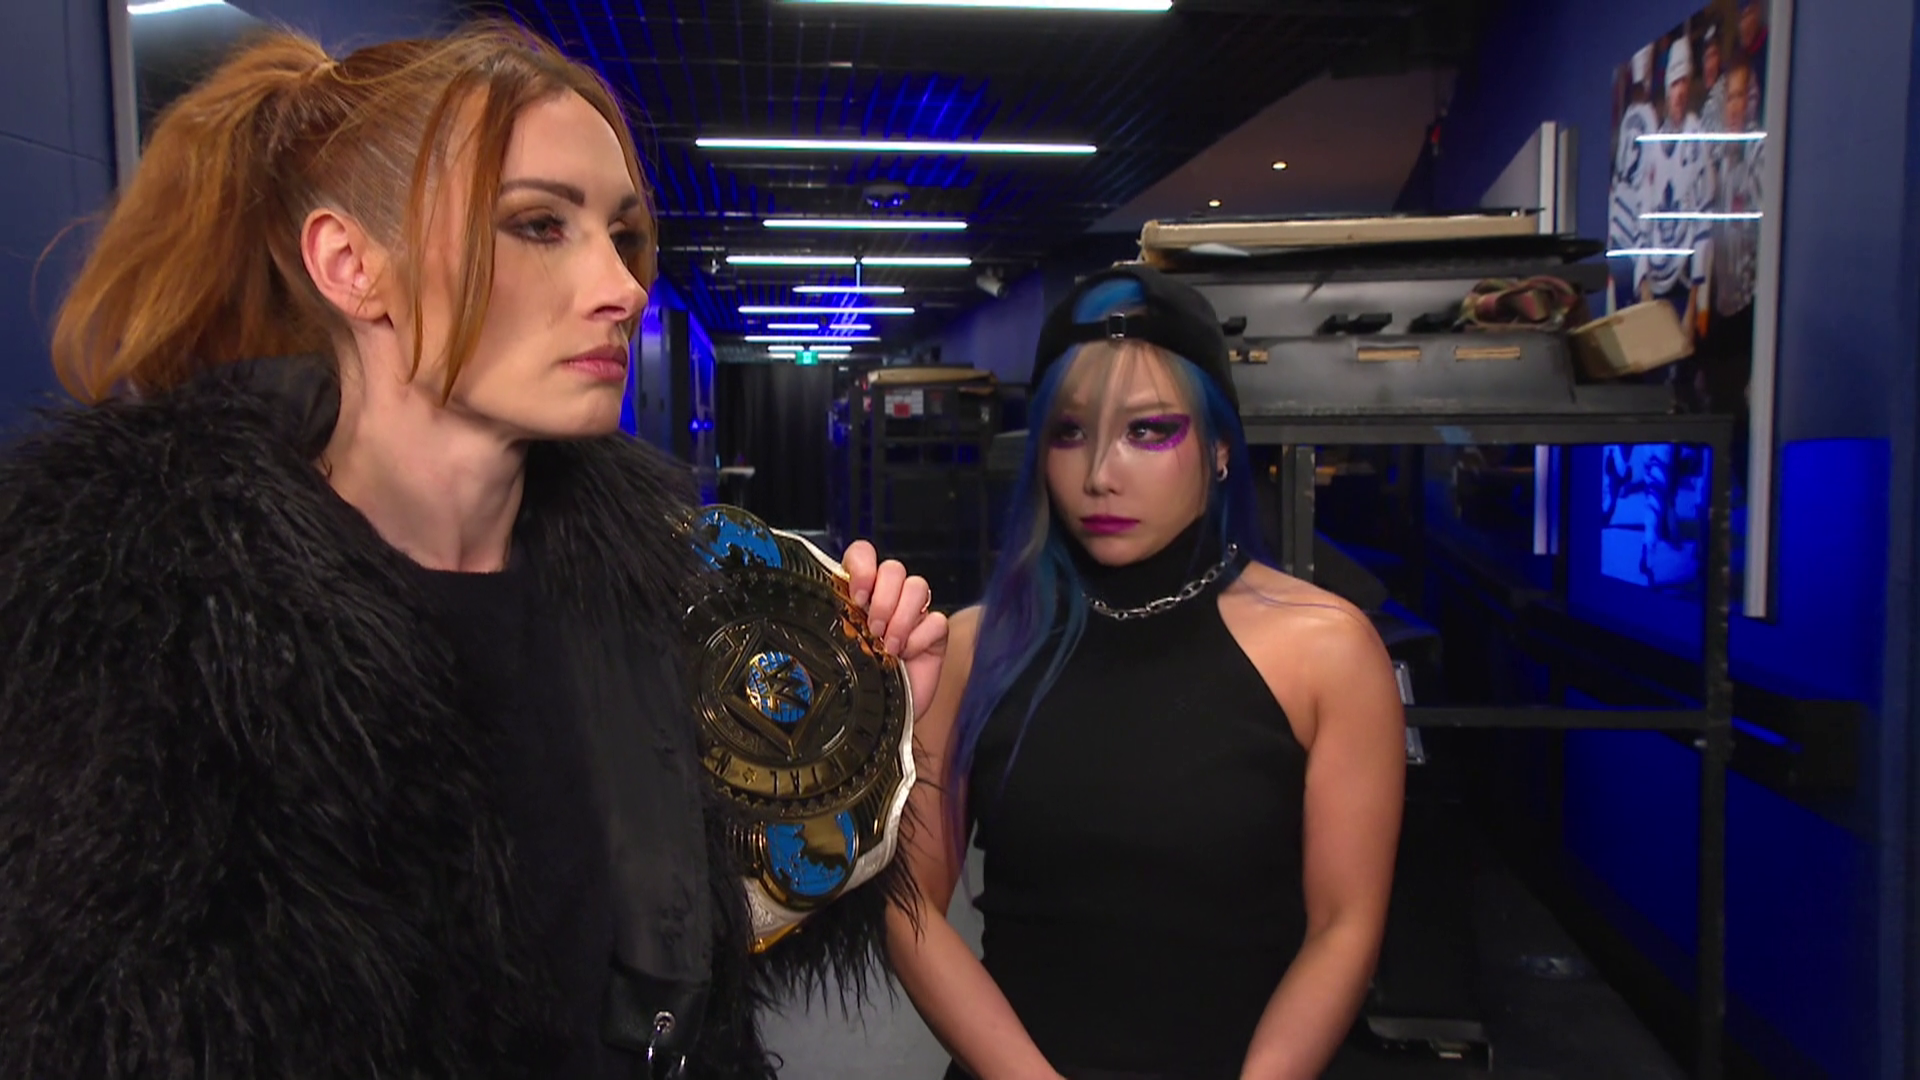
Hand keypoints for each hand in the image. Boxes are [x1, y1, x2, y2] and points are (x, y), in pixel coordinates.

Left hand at [841, 540, 947, 722]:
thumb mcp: (834, 649)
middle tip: (872, 628)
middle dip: (883, 598)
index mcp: (858, 594)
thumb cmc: (855, 686)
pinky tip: (907, 655)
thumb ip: (831, 622)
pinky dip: (920, 637)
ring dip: (902, 616)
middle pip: (894, 569)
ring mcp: (912, 615)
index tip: (855, 596)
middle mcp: (886, 599)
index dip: (863, 566)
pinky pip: (936, 619)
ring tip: (889, 644)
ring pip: (917, 586)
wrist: (880, 721)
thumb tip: (810, 607)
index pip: (863, 554)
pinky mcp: (933, 635)